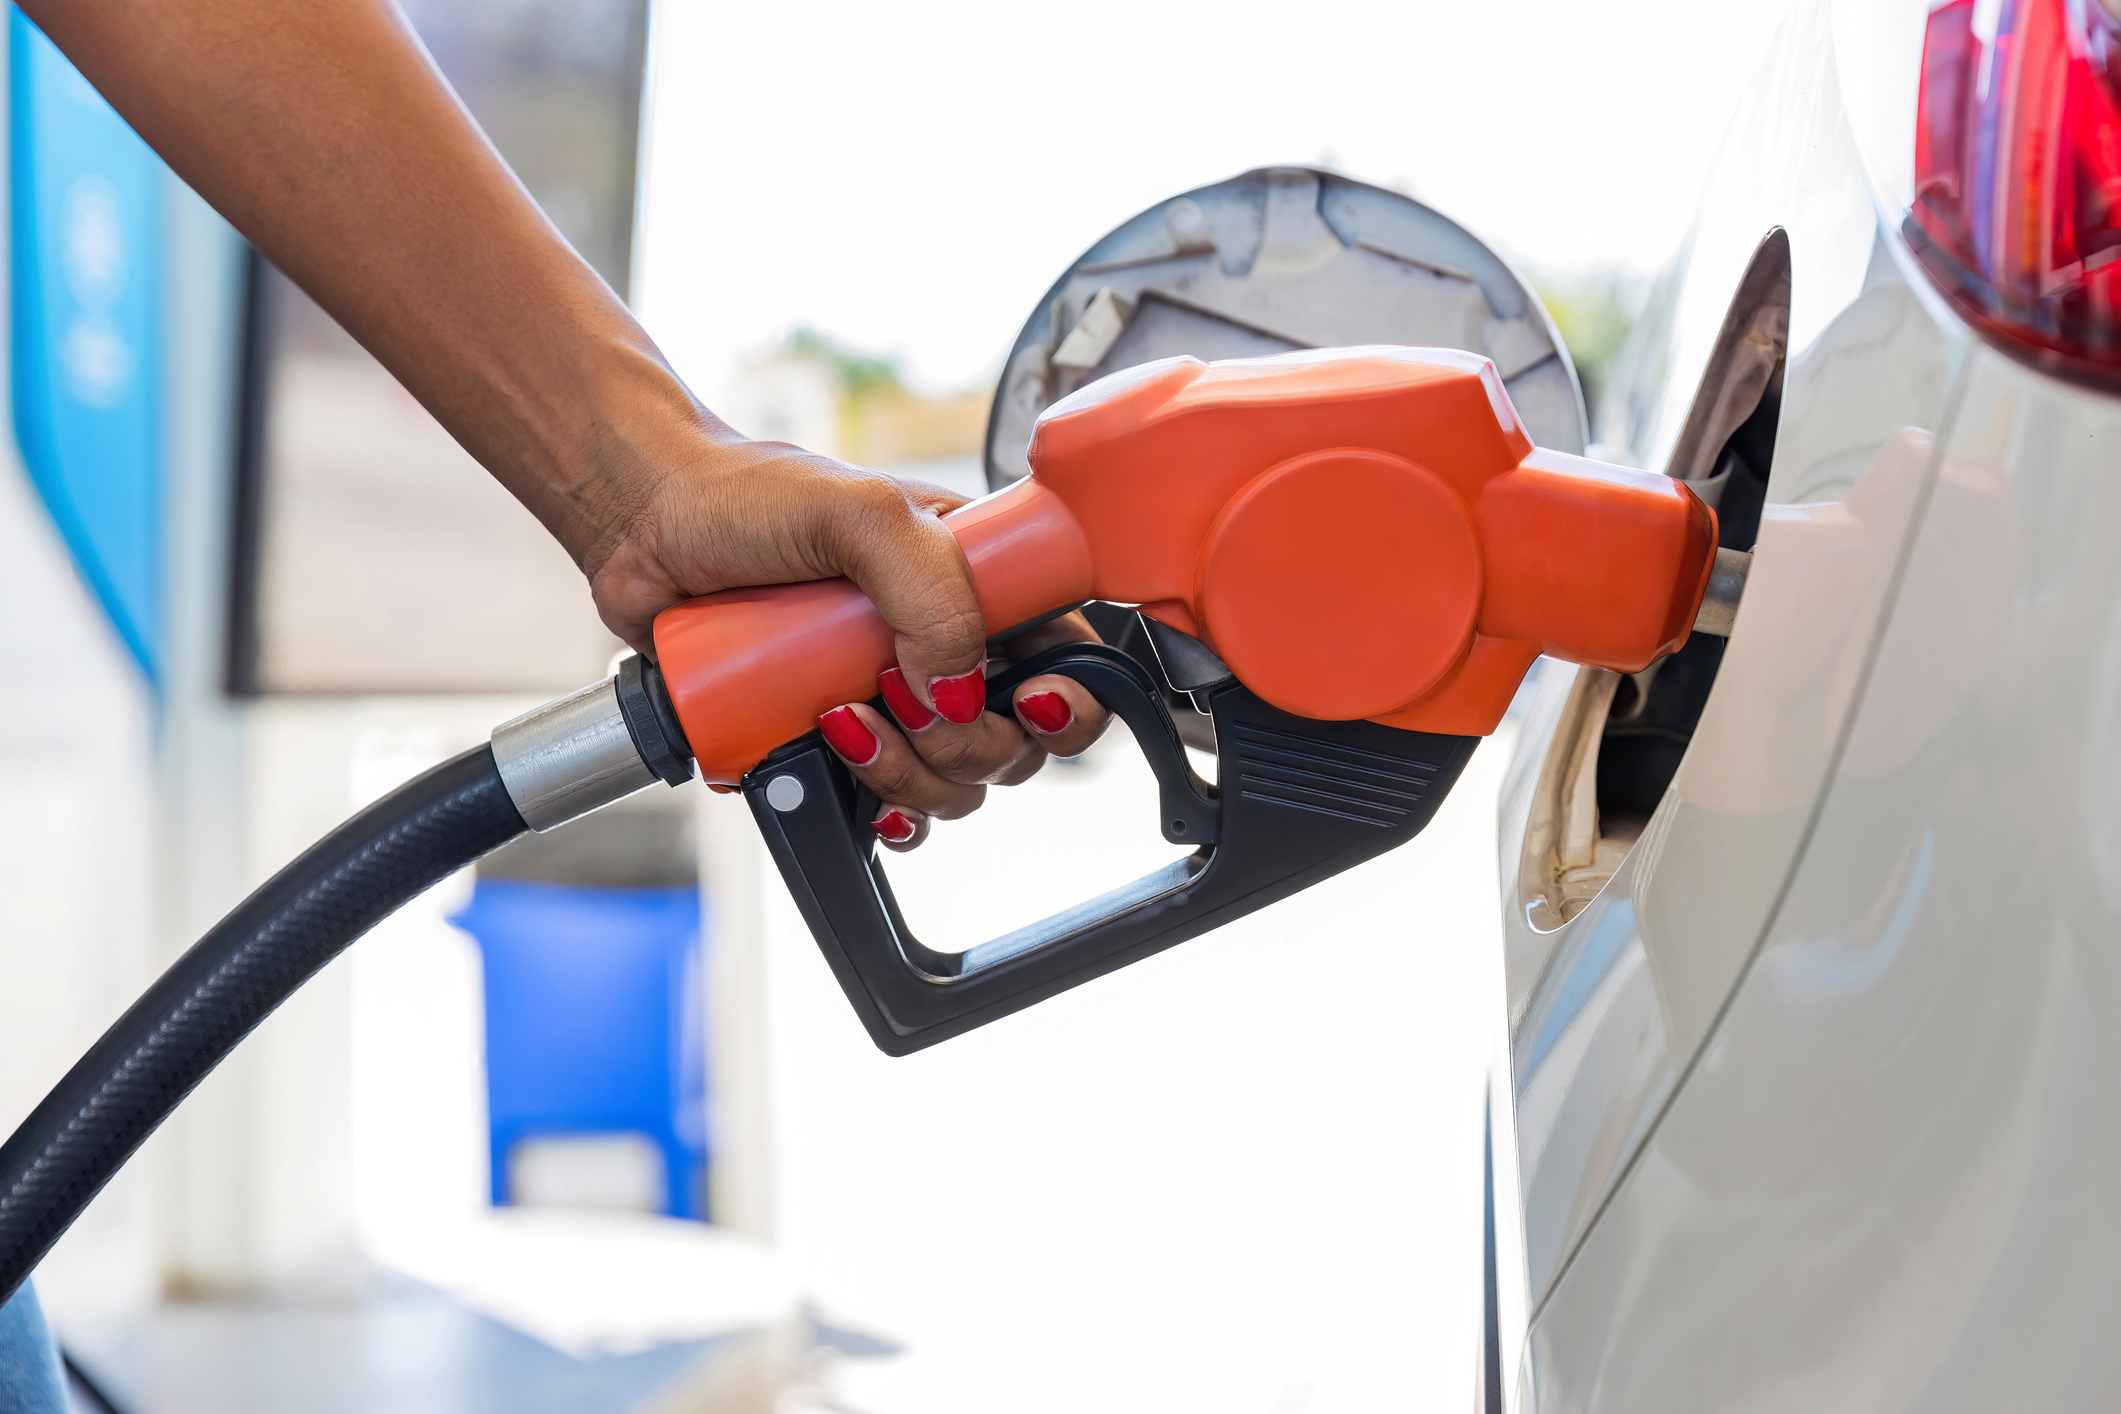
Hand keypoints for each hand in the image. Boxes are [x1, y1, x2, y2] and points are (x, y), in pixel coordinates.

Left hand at [579, 426, 1111, 843]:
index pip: (1071, 656)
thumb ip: (931, 590)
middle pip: (1014, 743)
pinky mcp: (835, 740)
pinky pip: (881, 811)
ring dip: (908, 779)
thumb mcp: (859, 514)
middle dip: (967, 748)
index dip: (1070, 699)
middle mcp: (945, 646)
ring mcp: (891, 698)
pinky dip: (869, 815)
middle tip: (895, 701)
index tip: (1029, 701)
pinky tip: (836, 782)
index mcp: (979, 583)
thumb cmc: (746, 496)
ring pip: (953, 787)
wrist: (644, 525)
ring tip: (839, 723)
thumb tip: (960, 693)